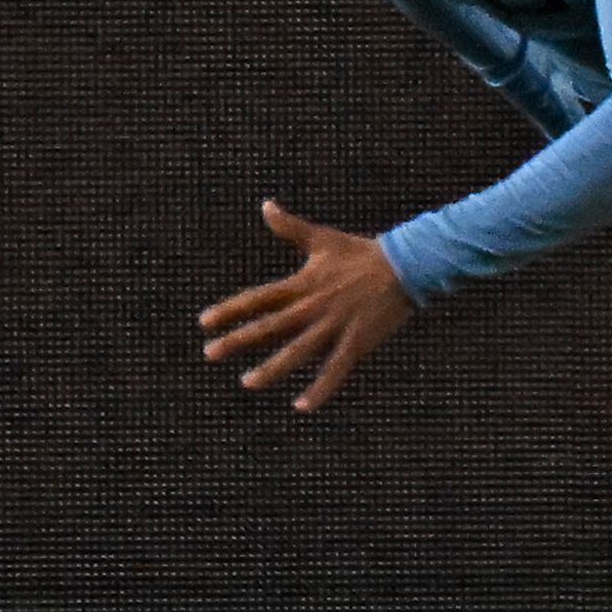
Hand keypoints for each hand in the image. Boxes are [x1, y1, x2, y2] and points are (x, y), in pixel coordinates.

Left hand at [200, 200, 417, 410]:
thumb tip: (265, 205)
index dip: (231, 309)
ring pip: (297, 351)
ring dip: (272, 368)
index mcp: (303, 284)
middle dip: (239, 340)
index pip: (259, 298)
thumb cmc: (362, 252)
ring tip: (248, 382)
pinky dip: (320, 388)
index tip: (204, 322)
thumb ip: (290, 227)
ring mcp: (335, 325)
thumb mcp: (323, 238)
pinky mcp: (357, 340)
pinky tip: (302, 406)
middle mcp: (314, 306)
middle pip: (270, 325)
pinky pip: (335, 369)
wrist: (407, 265)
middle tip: (210, 353)